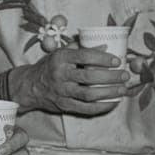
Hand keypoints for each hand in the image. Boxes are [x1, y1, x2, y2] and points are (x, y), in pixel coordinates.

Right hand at [11, 47, 129, 115]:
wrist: (30, 86)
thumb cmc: (50, 67)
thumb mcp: (60, 53)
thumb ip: (81, 48)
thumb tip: (105, 45)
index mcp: (60, 58)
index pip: (84, 56)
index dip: (103, 58)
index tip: (117, 61)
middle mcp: (60, 75)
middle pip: (89, 77)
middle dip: (110, 77)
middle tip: (124, 76)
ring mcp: (61, 92)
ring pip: (89, 94)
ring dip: (109, 93)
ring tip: (122, 89)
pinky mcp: (64, 105)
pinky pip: (85, 109)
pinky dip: (101, 107)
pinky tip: (112, 103)